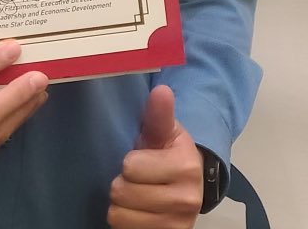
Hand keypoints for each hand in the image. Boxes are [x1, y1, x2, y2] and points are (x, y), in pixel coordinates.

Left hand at [107, 86, 203, 228]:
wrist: (187, 185)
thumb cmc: (168, 152)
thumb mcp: (164, 131)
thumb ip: (159, 114)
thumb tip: (162, 91)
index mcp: (186, 167)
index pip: (130, 167)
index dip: (129, 162)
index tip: (140, 158)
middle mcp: (187, 200)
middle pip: (123, 193)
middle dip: (123, 183)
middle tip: (136, 179)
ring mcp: (178, 225)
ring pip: (120, 216)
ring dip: (121, 205)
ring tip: (136, 195)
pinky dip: (126, 223)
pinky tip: (137, 212)